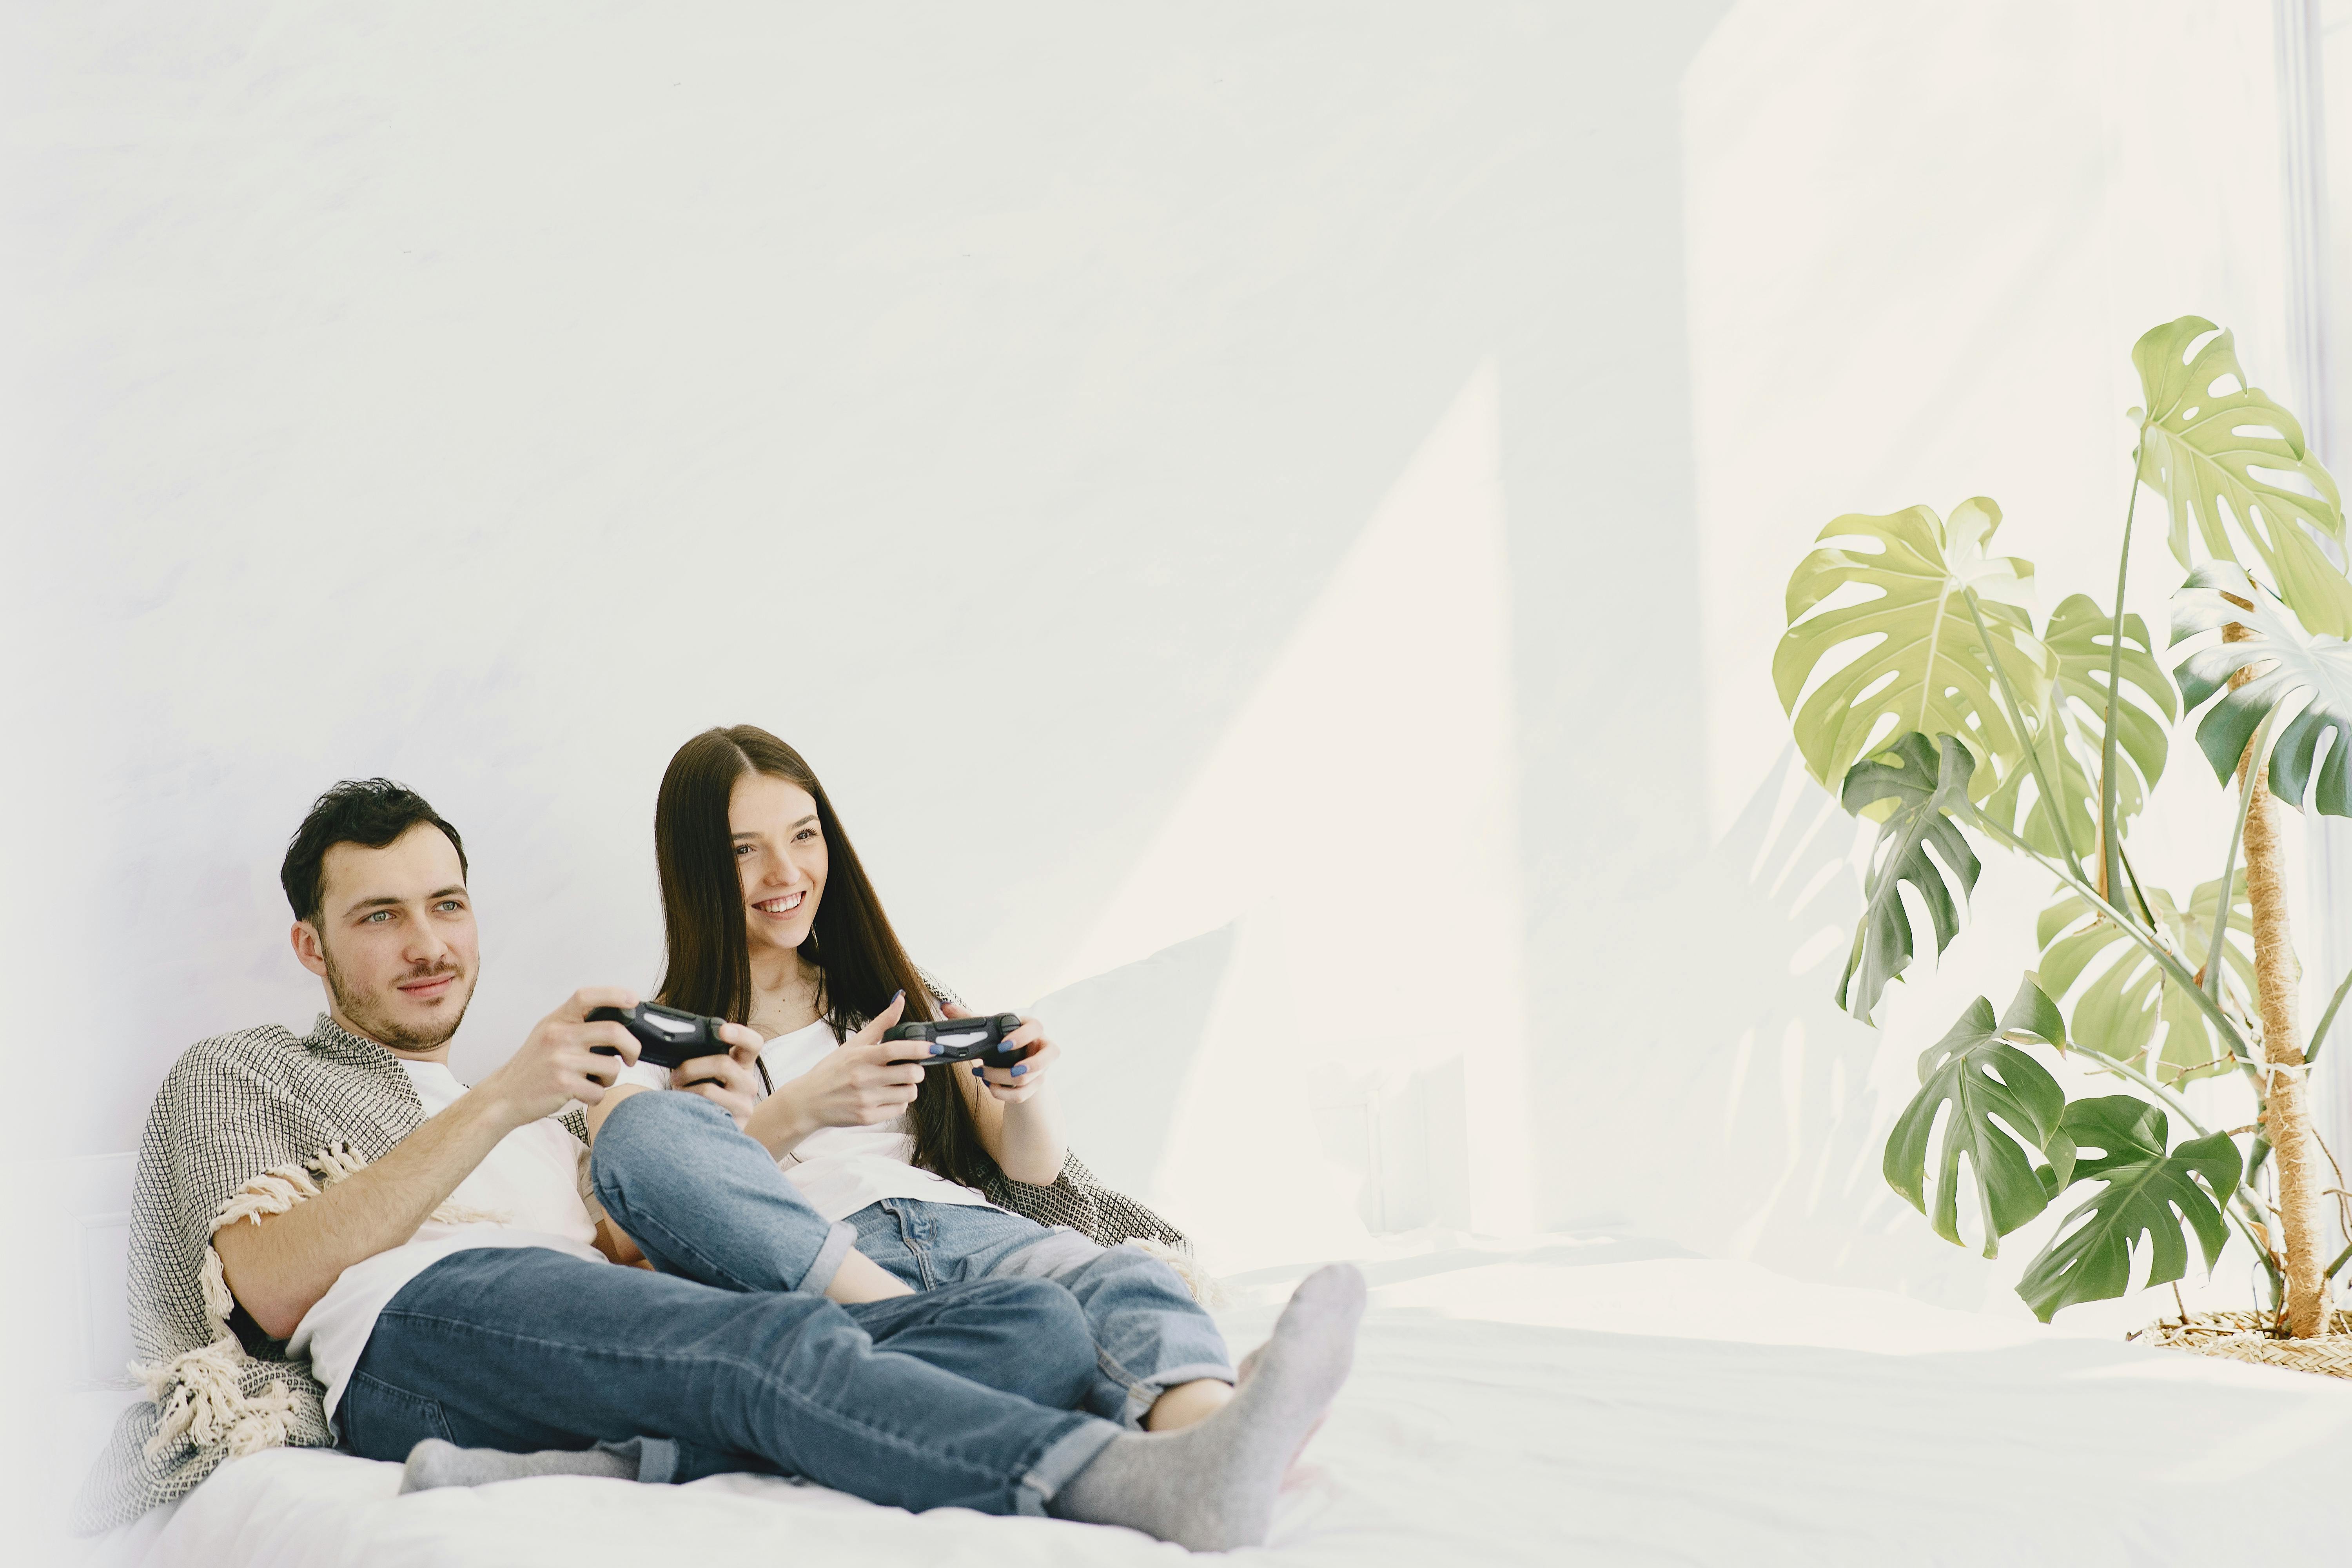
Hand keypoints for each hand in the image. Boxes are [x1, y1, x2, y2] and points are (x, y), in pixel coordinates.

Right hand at [477, 987, 640, 1126]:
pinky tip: (583, 1093)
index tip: (633, 1000)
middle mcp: (559, 1036)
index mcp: (557, 1020)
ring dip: (610, 1078)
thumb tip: (617, 1021)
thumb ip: (575, 1024)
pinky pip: (599, 1091)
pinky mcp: (563, 1084)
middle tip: (631, 1057)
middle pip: (614, 1032)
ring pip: (611, 1066)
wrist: (504, 1095)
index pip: (587, 997)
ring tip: (594, 1080)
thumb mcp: (547, 1033)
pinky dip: (596, 1096)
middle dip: (632, 1047)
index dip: (614, 994)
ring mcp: (561, 1060)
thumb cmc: (532, 1065)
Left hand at [670, 1024, 764, 1129]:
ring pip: (708, 1089)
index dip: (740, 1034)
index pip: (753, 1043)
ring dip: (685, 1089)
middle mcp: (749, 1082)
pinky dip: (688, 1106)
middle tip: (676, 1075)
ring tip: (678, 1094)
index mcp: (744, 1063)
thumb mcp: (711, 1073)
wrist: (715, 1127)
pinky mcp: (734, 1123)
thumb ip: (705, 1058)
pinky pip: (704, 1110)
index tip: (722, 1030)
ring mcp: (744, 1104)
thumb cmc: (706, 1094)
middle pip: (722, 1064)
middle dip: (691, 1067)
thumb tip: (678, 1048)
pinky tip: (685, 1108)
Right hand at [783, 992, 927, 1130]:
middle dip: (917, 1071)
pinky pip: (899, 1110)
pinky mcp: (867, 1118)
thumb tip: (899, 1000)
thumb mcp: (854, 1044)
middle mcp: (864, 1079)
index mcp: (861, 1057)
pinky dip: (899, 1102)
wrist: (809, 1101)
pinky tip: (887, 1096)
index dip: (918, 1048)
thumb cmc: (832, 1070)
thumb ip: (881, 1024)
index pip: (894, 1050)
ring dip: (909, 1087)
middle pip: (910, 1074)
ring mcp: (866, 1100)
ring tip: (897, 1083)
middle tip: (910, 1068)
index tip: (933, 1047)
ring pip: (909, 1094)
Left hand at [952, 1002, 1057, 1104]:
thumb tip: (945, 1006)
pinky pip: (1023, 1095)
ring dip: (1004, 1079)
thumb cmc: (1003, 1041)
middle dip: (1027, 1065)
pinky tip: (991, 1087)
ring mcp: (1042, 1068)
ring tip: (984, 1076)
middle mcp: (1042, 1047)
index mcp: (1031, 1028)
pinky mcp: (1036, 1085)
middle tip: (1009, 1069)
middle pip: (1047, 1056)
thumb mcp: (990, 1030)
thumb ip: (970, 1018)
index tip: (1002, 1045)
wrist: (1014, 1062)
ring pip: (1030, 1079)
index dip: (1022, 1037)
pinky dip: (1003, 1094)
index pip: (1036, 1027)